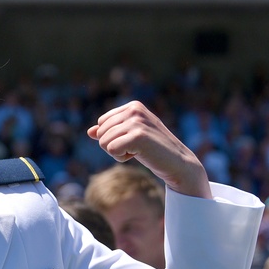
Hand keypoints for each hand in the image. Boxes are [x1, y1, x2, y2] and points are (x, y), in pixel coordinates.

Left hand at [87, 101, 211, 199]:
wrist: (178, 163)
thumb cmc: (154, 150)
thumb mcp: (130, 136)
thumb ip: (111, 132)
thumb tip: (90, 132)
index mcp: (133, 106)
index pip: (102, 122)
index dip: (113, 137)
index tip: (133, 140)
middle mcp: (134, 110)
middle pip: (101, 132)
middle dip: (114, 145)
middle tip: (136, 148)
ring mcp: (137, 121)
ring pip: (104, 142)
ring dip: (118, 153)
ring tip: (138, 151)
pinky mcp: (138, 136)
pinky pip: (111, 150)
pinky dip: (121, 158)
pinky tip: (138, 155)